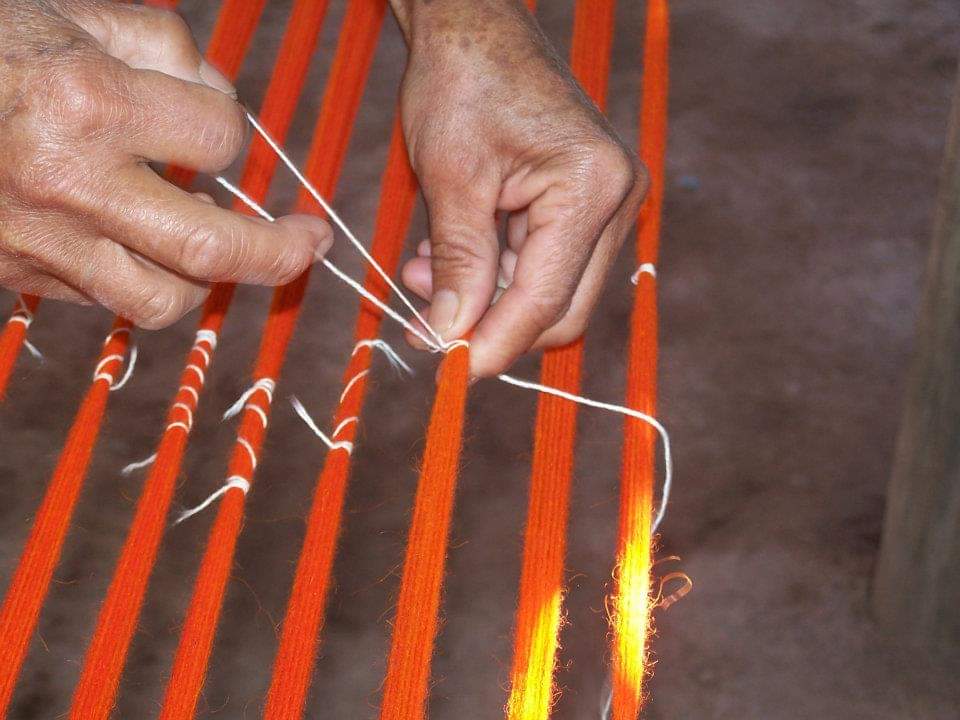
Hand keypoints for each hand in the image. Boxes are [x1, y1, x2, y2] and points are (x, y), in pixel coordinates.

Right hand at [0, 1, 331, 327]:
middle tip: (313, 241)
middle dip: (281, 251)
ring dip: (208, 280)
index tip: (212, 123)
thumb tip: (223, 100)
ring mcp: (40, 241)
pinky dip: (146, 282)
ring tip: (222, 246)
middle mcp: (67, 182)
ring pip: (163, 299)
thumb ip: (164, 46)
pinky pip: (107, 301)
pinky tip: (150, 249)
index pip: (218, 137)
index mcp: (85, 102)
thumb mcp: (72, 10)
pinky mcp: (18, 276)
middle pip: (211, 247)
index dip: (230, 128)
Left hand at [392, 0, 645, 376]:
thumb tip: (449, 340)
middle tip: (424, 323)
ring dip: (486, 298)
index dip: (492, 344)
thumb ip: (459, 266)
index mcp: (592, 186)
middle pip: (559, 309)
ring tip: (424, 273)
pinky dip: (495, 273)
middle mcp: (617, 200)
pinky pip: (544, 264)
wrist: (475, 26)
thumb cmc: (463, 80)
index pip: (545, 300)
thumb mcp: (451, 179)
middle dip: (490, 324)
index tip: (445, 370)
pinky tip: (450, 257)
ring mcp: (607, 203)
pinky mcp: (586, 205)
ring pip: (550, 293)